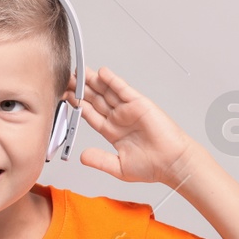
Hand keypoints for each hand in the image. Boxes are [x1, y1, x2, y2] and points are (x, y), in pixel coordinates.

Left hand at [71, 66, 203, 185]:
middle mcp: (119, 119)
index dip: (77, 105)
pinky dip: (113, 80)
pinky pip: (123, 89)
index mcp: (112, 132)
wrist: (173, 163)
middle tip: (68, 78)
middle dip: (81, 89)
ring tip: (80, 71)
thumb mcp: (119, 167)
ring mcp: (128, 110)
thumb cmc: (153, 166)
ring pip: (107, 92)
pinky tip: (102, 73)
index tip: (65, 97)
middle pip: (96, 100)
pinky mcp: (139, 104)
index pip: (90, 115)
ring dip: (94, 81)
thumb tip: (82, 157)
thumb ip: (100, 160)